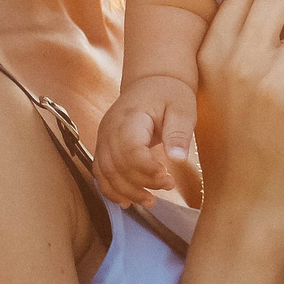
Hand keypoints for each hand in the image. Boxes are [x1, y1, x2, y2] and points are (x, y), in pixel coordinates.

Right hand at [96, 74, 195, 209]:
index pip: (130, 150)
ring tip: (151, 201)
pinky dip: (111, 190)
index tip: (168, 178)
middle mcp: (110, 129)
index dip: (146, 169)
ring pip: (106, 173)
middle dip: (141, 183)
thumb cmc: (170, 94)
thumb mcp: (183, 108)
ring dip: (127, 192)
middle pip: (117, 165)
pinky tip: (127, 201)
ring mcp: (103, 138)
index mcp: (130, 117)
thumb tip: (178, 158)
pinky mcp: (104, 147)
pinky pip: (100, 173)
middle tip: (168, 187)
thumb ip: (179, 133)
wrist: (151, 82)